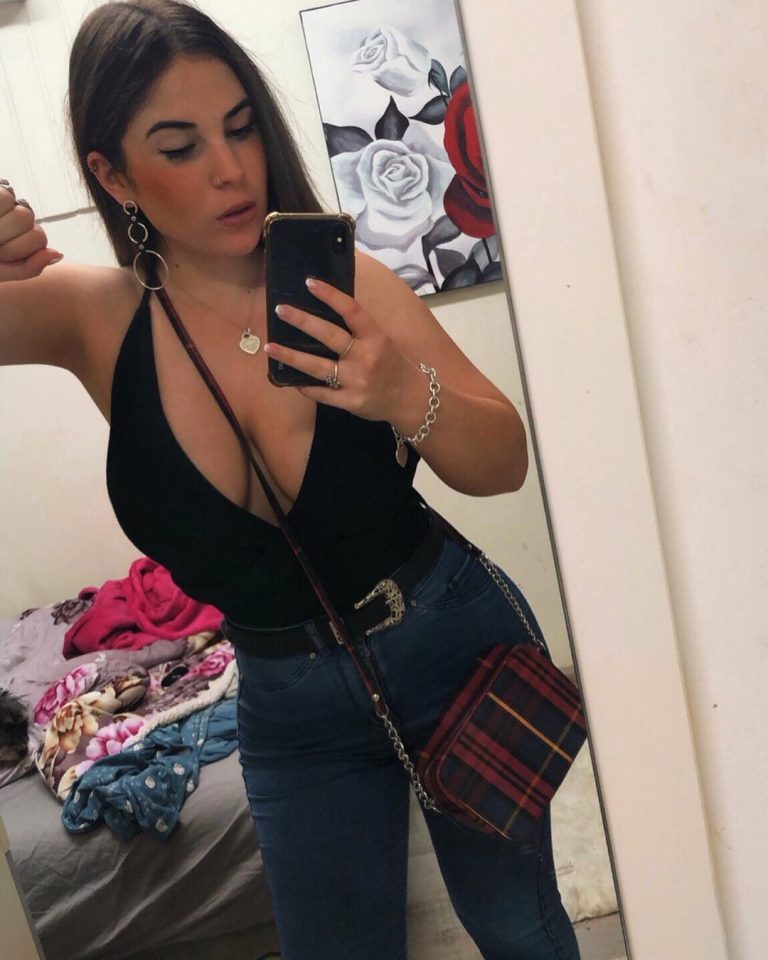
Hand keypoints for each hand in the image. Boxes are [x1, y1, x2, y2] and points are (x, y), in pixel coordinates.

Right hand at [0, 184, 62, 281]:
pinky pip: (3, 197)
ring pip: (14, 205)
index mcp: (21, 234)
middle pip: (27, 217)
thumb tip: (59, 253)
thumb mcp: (0, 272)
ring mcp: (1, 198)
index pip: (38, 236)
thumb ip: (29, 267)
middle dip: (5, 237)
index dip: (18, 249)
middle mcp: (12, 212)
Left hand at [264, 276, 420, 421]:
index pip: (352, 311)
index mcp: (376, 337)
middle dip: (303, 322)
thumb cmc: (393, 365)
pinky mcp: (350, 402)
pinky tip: (289, 378)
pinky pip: (321, 393)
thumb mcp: (383, 340)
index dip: (331, 295)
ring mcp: (357, 382)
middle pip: (330, 336)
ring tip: (270, 347)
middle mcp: (366, 358)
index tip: (309, 283)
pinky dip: (304, 386)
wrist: (412, 400)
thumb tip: (325, 308)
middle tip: (280, 310)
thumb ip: (359, 329)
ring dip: (291, 356)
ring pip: (318, 368)